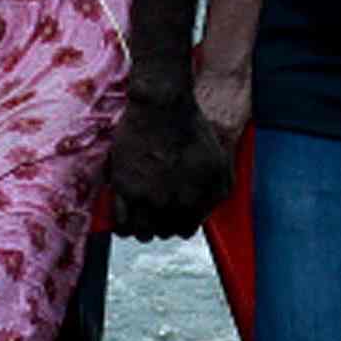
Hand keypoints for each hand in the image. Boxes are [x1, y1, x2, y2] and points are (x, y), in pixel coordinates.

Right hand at [104, 92, 234, 240]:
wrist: (162, 107)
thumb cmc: (193, 131)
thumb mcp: (220, 163)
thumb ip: (218, 193)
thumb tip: (206, 213)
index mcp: (196, 201)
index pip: (186, 230)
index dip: (179, 222)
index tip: (172, 213)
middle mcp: (172, 205)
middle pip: (162, 233)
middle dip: (160, 224)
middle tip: (155, 209)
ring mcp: (146, 198)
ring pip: (141, 233)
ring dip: (141, 227)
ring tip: (139, 215)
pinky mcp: (123, 188)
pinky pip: (120, 222)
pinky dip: (123, 225)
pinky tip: (125, 218)